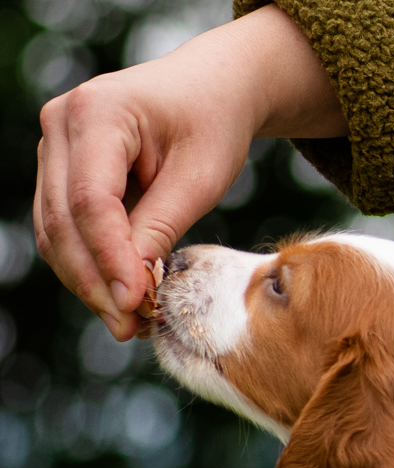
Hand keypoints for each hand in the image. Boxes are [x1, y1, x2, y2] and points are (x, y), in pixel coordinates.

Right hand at [34, 4, 345, 340]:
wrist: (211, 88)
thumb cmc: (213, 124)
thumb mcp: (201, 176)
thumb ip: (163, 224)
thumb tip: (132, 284)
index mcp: (98, 112)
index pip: (90, 200)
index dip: (109, 258)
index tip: (136, 303)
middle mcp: (61, 123)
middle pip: (61, 219)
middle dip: (94, 280)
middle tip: (129, 327)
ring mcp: (55, 145)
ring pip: (54, 228)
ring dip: (87, 280)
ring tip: (129, 322)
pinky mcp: (61, 167)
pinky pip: (64, 225)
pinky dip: (89, 263)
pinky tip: (122, 296)